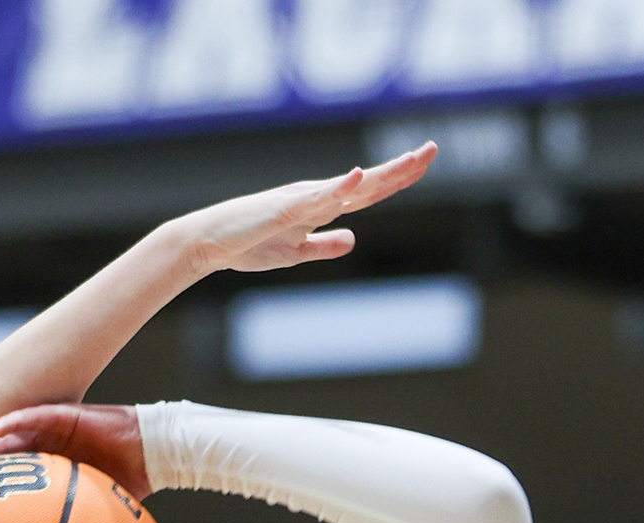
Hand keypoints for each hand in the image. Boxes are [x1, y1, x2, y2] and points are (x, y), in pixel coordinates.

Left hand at [0, 404, 148, 499]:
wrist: (154, 455)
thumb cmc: (130, 483)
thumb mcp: (99, 512)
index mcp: (51, 472)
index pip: (12, 482)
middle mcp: (47, 451)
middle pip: (1, 462)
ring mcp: (53, 432)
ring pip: (10, 440)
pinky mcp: (66, 416)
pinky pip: (36, 417)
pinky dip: (15, 422)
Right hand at [171, 144, 435, 276]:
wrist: (211, 245)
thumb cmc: (249, 245)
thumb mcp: (297, 252)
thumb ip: (325, 245)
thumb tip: (352, 239)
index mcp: (321, 206)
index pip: (368, 192)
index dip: (397, 178)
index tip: (424, 162)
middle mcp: (317, 196)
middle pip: (368, 183)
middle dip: (401, 168)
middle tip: (432, 150)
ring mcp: (302, 200)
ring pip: (350, 186)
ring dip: (381, 174)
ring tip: (410, 160)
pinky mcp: (284, 209)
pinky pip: (316, 198)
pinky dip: (338, 187)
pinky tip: (357, 177)